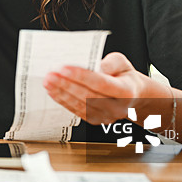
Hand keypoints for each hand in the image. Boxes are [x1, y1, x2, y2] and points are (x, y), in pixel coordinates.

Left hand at [43, 52, 159, 124]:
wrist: (132, 95)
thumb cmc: (124, 76)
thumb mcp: (123, 62)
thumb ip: (112, 62)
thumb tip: (97, 66)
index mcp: (126, 91)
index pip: (101, 84)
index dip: (82, 76)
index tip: (64, 68)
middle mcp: (117, 107)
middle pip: (88, 96)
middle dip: (66, 84)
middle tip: (51, 75)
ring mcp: (106, 116)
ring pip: (80, 105)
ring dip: (61, 93)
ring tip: (48, 82)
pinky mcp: (95, 119)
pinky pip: (77, 111)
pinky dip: (63, 100)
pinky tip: (53, 91)